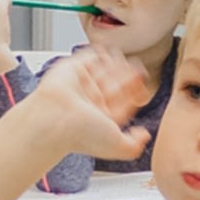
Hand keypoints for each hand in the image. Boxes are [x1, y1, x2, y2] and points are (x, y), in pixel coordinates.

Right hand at [16, 48, 152, 161]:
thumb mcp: (118, 146)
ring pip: (105, 70)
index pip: (122, 104)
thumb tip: (144, 136)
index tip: (143, 90)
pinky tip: (108, 53)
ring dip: (117, 65)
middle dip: (129, 78)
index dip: (134, 95)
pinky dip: (99, 53)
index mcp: (101, 118)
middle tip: (139, 71)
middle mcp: (91, 101)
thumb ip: (134, 145)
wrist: (56, 118)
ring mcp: (82, 84)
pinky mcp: (72, 68)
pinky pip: (89, 57)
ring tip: (126, 62)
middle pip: (115, 85)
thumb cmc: (81, 133)